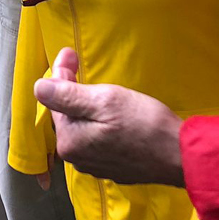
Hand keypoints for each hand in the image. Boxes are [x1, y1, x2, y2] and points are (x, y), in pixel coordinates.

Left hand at [33, 48, 184, 186]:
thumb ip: (67, 95)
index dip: (61, 73)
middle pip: (67, 114)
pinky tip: (109, 111)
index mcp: (69, 142)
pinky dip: (98, 120)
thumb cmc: (143, 123)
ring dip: (84, 104)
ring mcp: (95, 165)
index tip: (70, 52)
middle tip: (77, 60)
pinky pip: (96, 138)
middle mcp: (76, 158)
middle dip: (70, 87)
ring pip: (82, 126)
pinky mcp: (113, 167)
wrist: (181, 156)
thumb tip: (38, 87)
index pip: (55, 101)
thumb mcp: (104, 100)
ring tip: (94, 85)